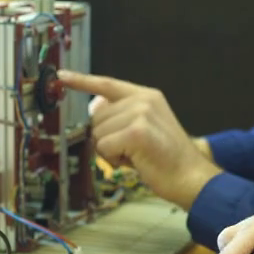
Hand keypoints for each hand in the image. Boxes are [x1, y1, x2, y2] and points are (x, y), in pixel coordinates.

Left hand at [56, 71, 220, 207]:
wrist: (191, 177)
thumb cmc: (167, 160)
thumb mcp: (144, 129)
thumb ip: (121, 116)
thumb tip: (96, 110)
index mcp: (147, 95)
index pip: (107, 84)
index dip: (82, 81)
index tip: (62, 76)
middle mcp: (143, 100)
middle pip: (97, 118)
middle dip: (107, 139)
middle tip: (133, 150)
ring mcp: (140, 113)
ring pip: (98, 134)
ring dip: (111, 151)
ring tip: (137, 156)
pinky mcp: (136, 131)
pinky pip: (104, 147)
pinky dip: (114, 160)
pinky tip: (136, 161)